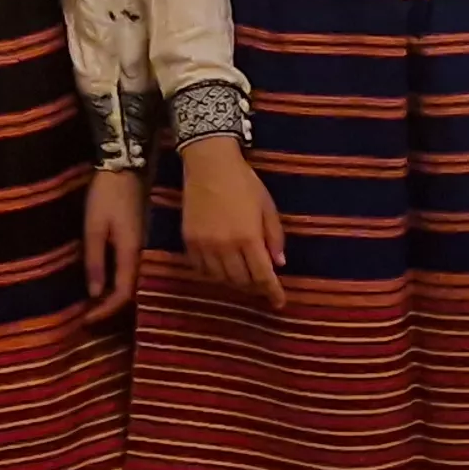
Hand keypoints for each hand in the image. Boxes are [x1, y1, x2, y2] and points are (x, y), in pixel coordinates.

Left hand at [82, 167, 147, 320]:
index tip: (85, 320)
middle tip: (87, 317)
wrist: (124, 168)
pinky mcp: (137, 239)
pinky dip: (115, 281)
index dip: (105, 310)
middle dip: (109, 307)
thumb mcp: (93, 228)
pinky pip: (128, 269)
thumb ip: (95, 261)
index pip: (122, 293)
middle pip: (130, 291)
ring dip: (112, 295)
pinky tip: (102, 281)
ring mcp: (141, 246)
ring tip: (91, 304)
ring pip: (130, 280)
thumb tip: (94, 294)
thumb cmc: (106, 196)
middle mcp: (141, 253)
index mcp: (131, 252)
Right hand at [180, 141, 289, 306]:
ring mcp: (204, 246)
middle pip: (241, 281)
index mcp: (249, 237)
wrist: (209, 165)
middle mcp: (225, 246)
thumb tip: (279, 264)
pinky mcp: (189, 242)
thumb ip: (274, 237)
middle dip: (255, 287)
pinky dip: (214, 274)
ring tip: (243, 277)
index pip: (263, 276)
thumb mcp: (267, 206)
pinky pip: (202, 270)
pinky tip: (222, 269)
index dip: (272, 292)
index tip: (279, 303)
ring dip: (235, 282)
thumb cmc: (244, 183)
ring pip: (221, 279)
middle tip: (262, 285)